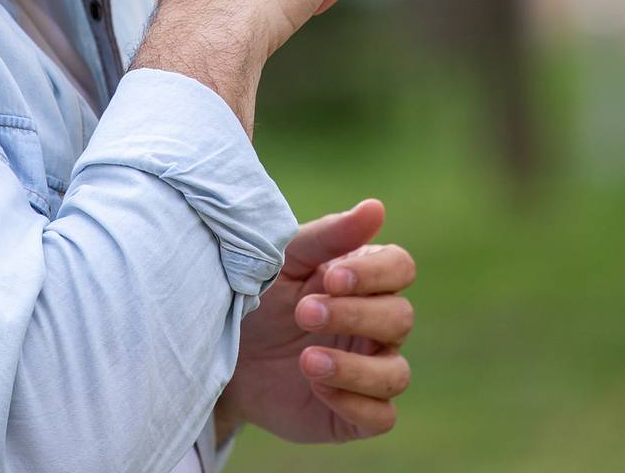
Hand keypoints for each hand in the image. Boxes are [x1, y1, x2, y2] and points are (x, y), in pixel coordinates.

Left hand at [215, 198, 414, 444]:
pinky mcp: (354, 414)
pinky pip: (381, 417)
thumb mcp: (286, 258)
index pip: (401, 267)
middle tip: (302, 312)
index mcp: (365, 278)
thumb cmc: (260, 293)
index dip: (375, 274)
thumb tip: (376, 207)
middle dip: (353, 315)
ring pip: (396, 373)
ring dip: (355, 367)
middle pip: (401, 318)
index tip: (331, 277)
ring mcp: (368, 369)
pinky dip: (354, 403)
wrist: (223, 351)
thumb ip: (330, 235)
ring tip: (306, 359)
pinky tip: (316, 386)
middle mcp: (376, 324)